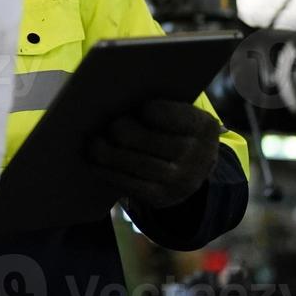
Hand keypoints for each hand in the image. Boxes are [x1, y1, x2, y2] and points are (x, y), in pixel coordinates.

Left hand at [88, 100, 221, 208]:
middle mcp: (198, 156)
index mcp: (202, 126)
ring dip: (106, 152)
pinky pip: (130, 184)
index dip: (144, 109)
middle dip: (118, 129)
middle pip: (143, 138)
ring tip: (92, 143)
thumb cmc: (178, 130)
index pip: (164, 112)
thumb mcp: (181, 112)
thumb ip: (160, 104)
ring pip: (133, 162)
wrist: (197, 168)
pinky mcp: (163, 198)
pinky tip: (95, 163)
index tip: (133, 107)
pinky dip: (109, 172)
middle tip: (105, 124)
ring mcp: (182, 181)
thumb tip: (114, 97)